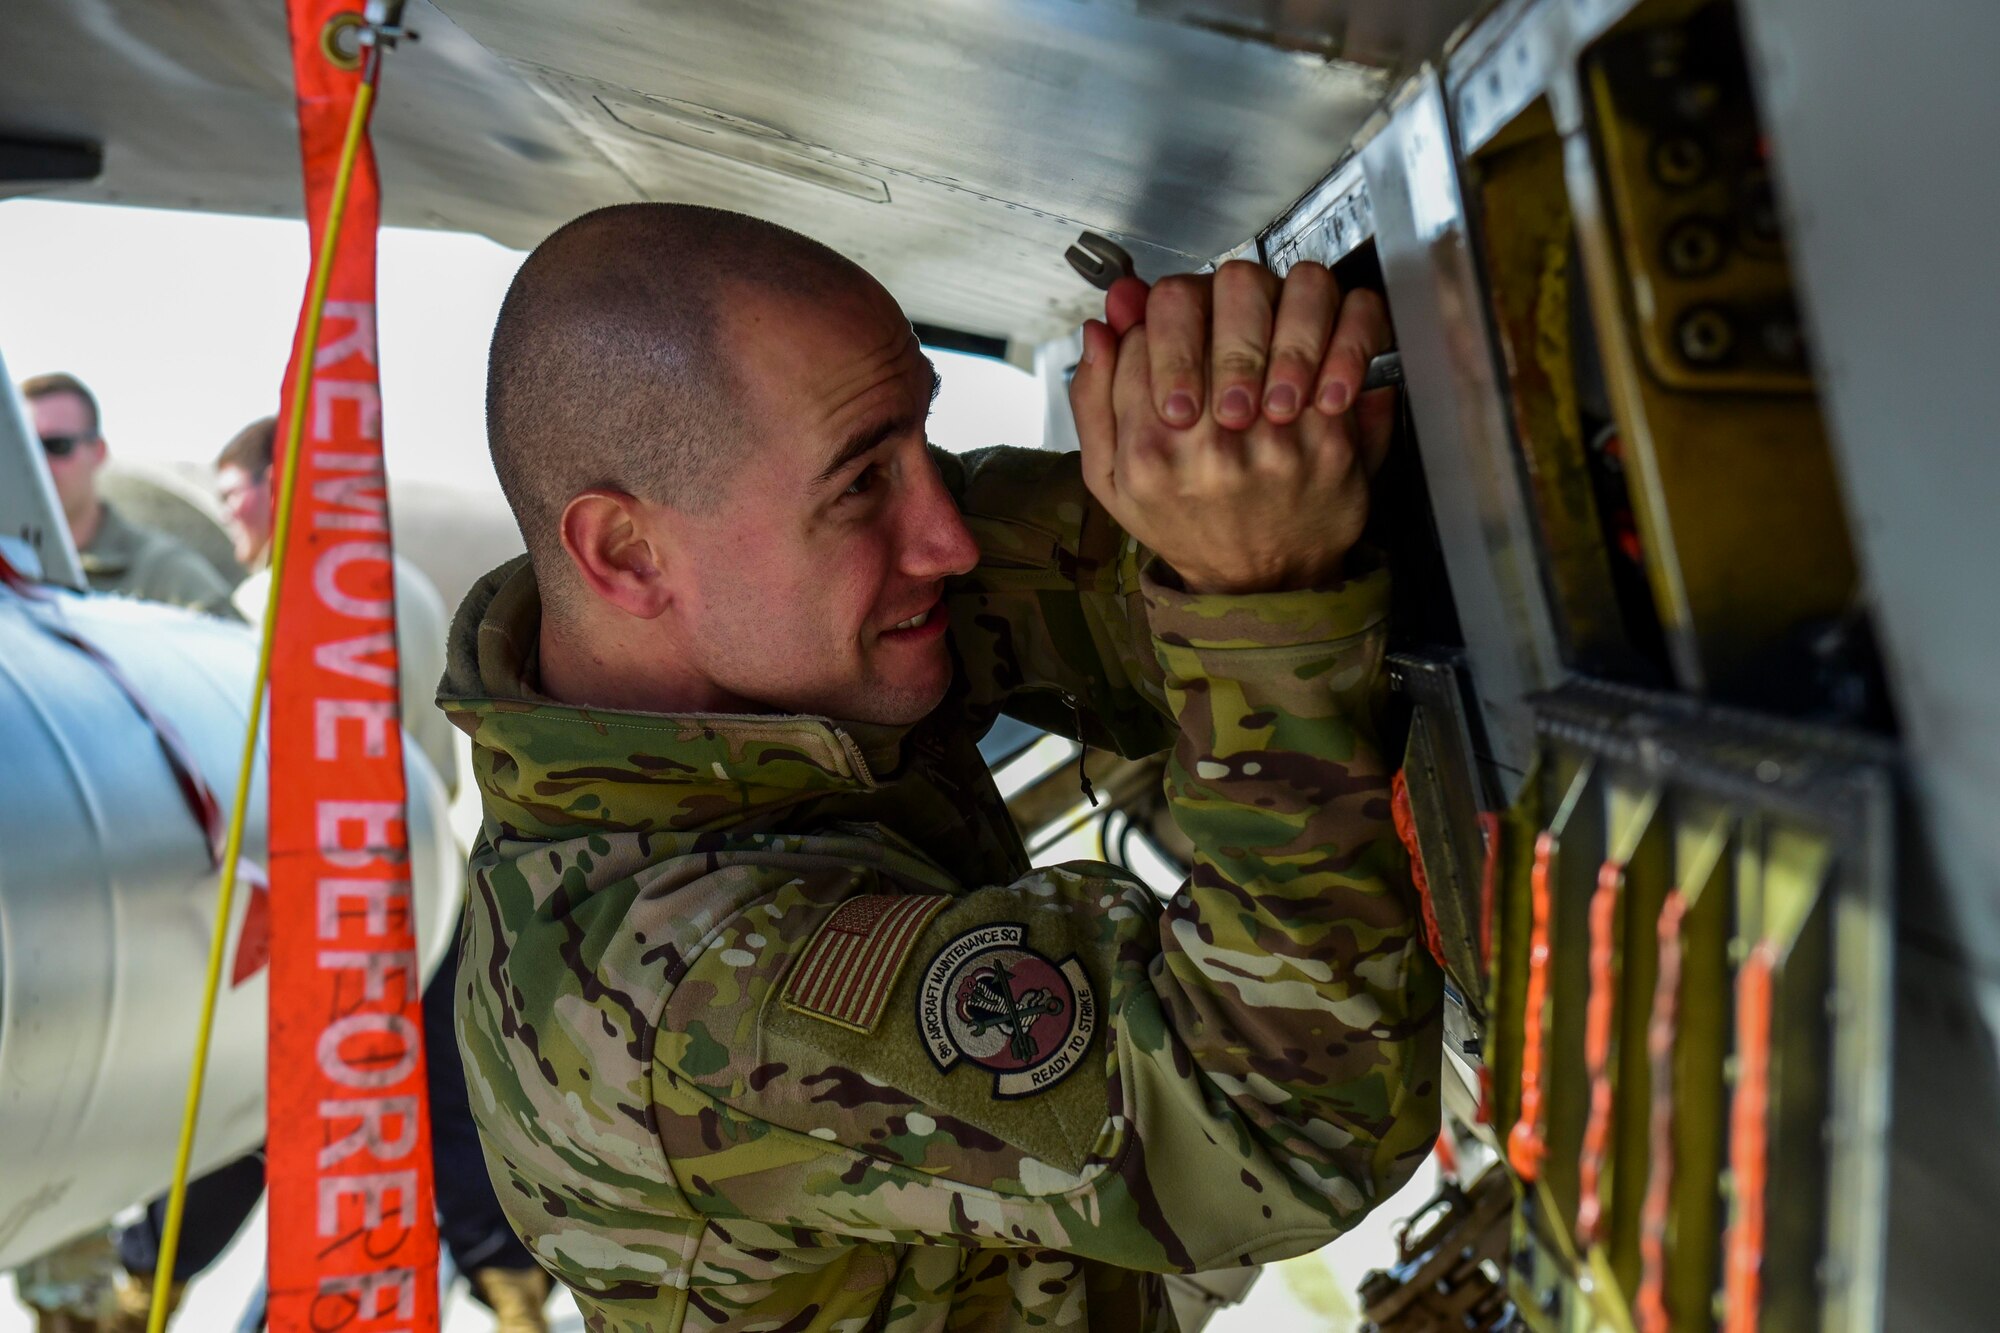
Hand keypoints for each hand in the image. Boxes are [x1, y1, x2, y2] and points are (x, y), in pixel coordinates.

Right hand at [1070, 261, 1395, 593]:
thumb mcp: (1111, 484)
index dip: (1153, 321)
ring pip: (1263, 310)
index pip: (1142, 336)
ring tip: (1251, 328)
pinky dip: (1316, 328)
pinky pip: (1326, 343)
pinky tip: (1297, 348)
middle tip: (1206, 319)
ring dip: (1256, 306)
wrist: (1262, 583)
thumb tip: (1101, 326)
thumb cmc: (1186, 525)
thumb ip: (1093, 402)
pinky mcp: (1331, 437)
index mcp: (1149, 455)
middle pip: (1198, 309)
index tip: (1163, 333)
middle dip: (1199, 302)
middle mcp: (1211, 447)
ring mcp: (1275, 440)